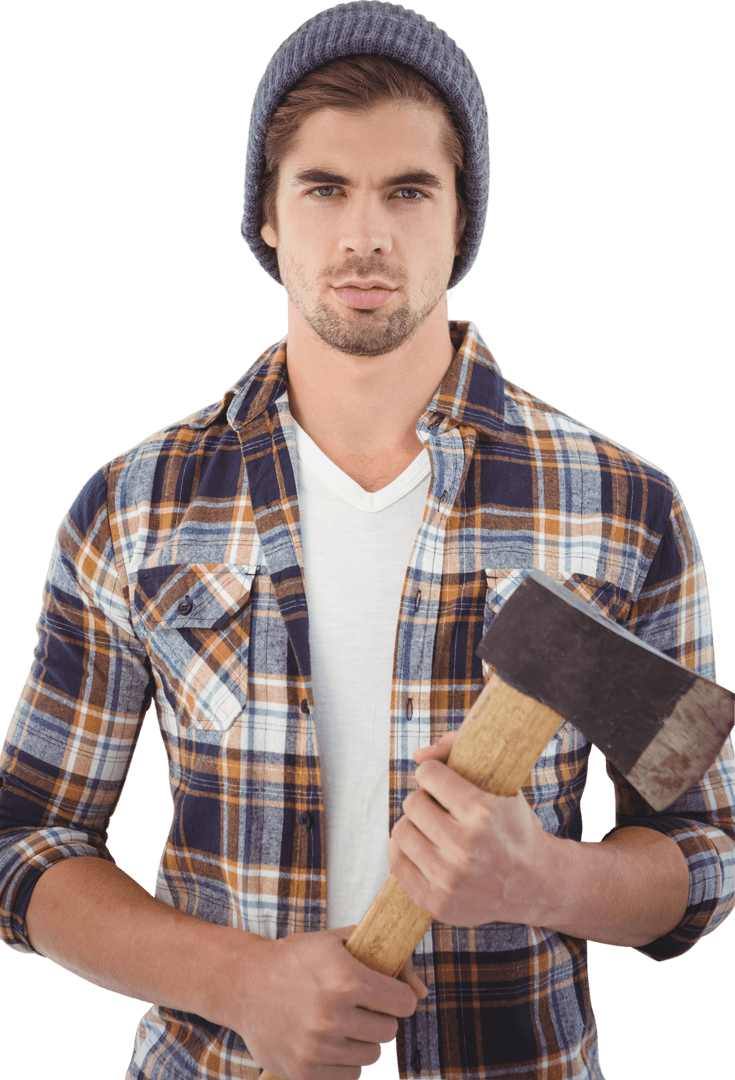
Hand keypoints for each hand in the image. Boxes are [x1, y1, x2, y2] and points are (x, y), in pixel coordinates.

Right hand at [230, 924, 426, 1079]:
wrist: (245, 983)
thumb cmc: (298, 959)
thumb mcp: (340, 942)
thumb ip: (388, 959)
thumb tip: (423, 992)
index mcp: (346, 979)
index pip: (404, 1003)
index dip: (398, 996)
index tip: (387, 993)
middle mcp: (333, 1016)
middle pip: (389, 1031)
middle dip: (379, 1017)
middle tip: (358, 1005)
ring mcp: (317, 1048)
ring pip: (371, 1055)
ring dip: (361, 1040)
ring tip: (339, 1021)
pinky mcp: (303, 1073)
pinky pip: (349, 1077)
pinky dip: (343, 1062)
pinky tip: (327, 1041)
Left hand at [386, 731, 550, 927]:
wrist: (535, 884)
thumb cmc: (514, 827)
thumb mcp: (502, 785)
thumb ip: (459, 753)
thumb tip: (417, 756)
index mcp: (481, 812)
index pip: (427, 774)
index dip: (434, 775)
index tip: (442, 783)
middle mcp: (464, 847)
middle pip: (412, 803)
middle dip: (425, 800)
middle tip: (440, 809)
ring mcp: (448, 878)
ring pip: (401, 831)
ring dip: (415, 826)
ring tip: (433, 830)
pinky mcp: (435, 901)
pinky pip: (397, 863)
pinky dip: (405, 851)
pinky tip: (423, 847)